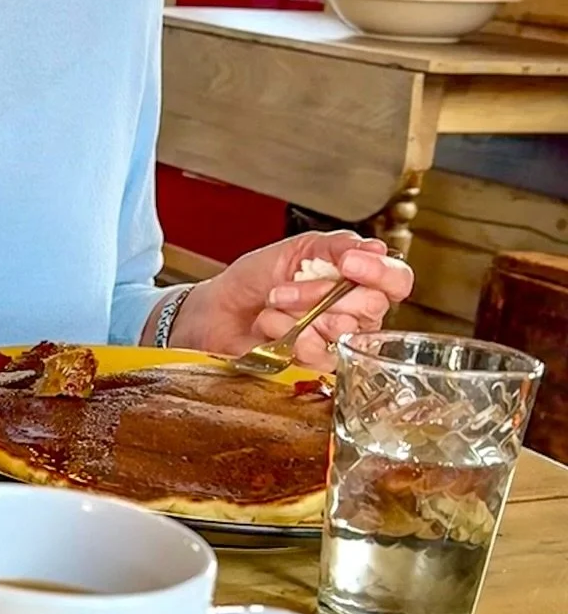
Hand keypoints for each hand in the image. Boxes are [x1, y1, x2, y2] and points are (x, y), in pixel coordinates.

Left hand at [170, 230, 413, 372]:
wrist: (218, 308)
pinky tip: (272, 329)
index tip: (348, 263)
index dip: (379, 273)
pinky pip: (321, 355)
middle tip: (285, 289)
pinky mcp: (317, 367)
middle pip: (371, 307)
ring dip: (299, 313)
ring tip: (272, 305)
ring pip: (343, 330)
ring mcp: (337, 342)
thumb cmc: (256, 279)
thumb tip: (375, 250)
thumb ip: (337, 246)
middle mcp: (355, 313)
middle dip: (321, 293)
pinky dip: (291, 337)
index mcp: (357, 280)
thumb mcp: (296, 249)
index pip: (396, 280)